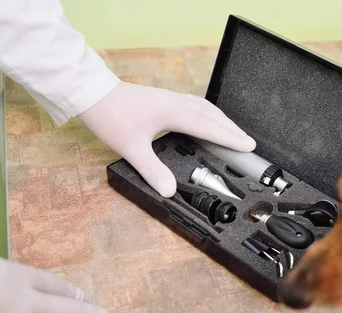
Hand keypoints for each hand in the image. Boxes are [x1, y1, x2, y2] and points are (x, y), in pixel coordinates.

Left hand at [78, 82, 255, 197]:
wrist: (93, 94)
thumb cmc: (111, 117)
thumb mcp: (131, 148)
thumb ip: (153, 170)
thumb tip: (169, 190)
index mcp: (174, 113)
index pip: (209, 127)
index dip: (230, 138)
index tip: (248, 146)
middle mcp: (177, 103)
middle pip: (213, 116)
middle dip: (232, 130)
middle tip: (249, 143)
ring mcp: (172, 98)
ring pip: (206, 108)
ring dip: (222, 121)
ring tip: (234, 133)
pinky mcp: (166, 98)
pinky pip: (196, 105)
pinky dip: (209, 115)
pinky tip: (207, 121)